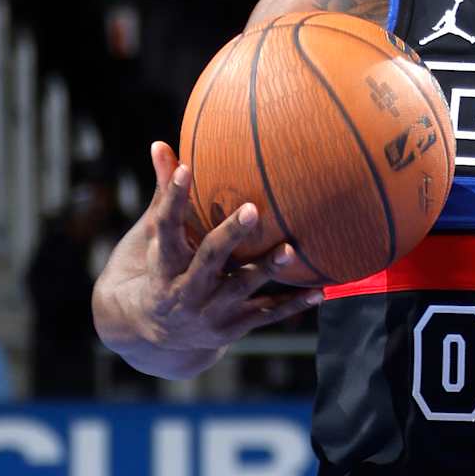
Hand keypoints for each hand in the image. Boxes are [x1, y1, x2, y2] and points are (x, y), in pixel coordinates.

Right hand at [91, 140, 323, 378]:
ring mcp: (209, 311)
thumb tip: (161, 143)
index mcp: (164, 261)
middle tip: (251, 209)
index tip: (186, 168)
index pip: (166, 225)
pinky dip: (292, 304)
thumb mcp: (154, 237)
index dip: (173, 198)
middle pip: (209, 259)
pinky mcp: (231, 328)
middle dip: (229, 236)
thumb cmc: (160, 269)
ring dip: (265, 270)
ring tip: (290, 250)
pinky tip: (320, 291)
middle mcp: (185, 289)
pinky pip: (265, 315)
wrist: (156, 332)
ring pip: (240, 288)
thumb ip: (164, 194)